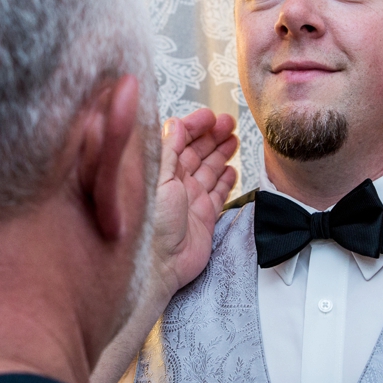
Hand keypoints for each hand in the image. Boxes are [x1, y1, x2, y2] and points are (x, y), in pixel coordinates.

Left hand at [152, 108, 237, 296]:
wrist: (159, 266)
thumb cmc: (149, 226)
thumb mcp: (156, 180)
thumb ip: (166, 150)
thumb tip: (173, 123)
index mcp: (160, 172)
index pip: (178, 140)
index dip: (194, 126)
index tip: (210, 116)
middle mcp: (175, 185)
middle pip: (196, 152)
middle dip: (212, 135)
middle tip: (228, 123)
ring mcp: (190, 201)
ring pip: (209, 170)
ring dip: (221, 153)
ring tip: (233, 139)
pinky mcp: (204, 218)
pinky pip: (218, 194)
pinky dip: (225, 181)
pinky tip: (231, 170)